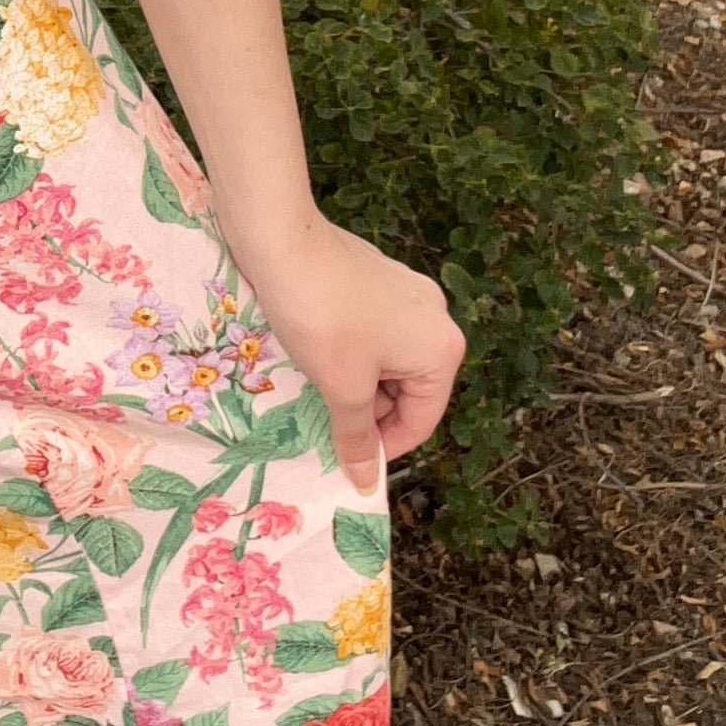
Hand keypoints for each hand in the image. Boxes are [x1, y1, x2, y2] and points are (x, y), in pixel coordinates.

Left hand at [231, 210, 465, 494]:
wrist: (283, 240)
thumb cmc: (321, 318)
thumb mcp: (342, 386)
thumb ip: (358, 437)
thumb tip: (368, 485)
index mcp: (442, 349)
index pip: (423, 420)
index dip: (385, 447)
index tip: (350, 460)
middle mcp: (437, 317)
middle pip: (409, 389)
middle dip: (369, 411)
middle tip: (327, 422)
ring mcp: (409, 292)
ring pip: (389, 360)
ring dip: (358, 382)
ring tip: (318, 386)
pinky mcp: (380, 277)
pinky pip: (375, 331)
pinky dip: (352, 351)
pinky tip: (318, 352)